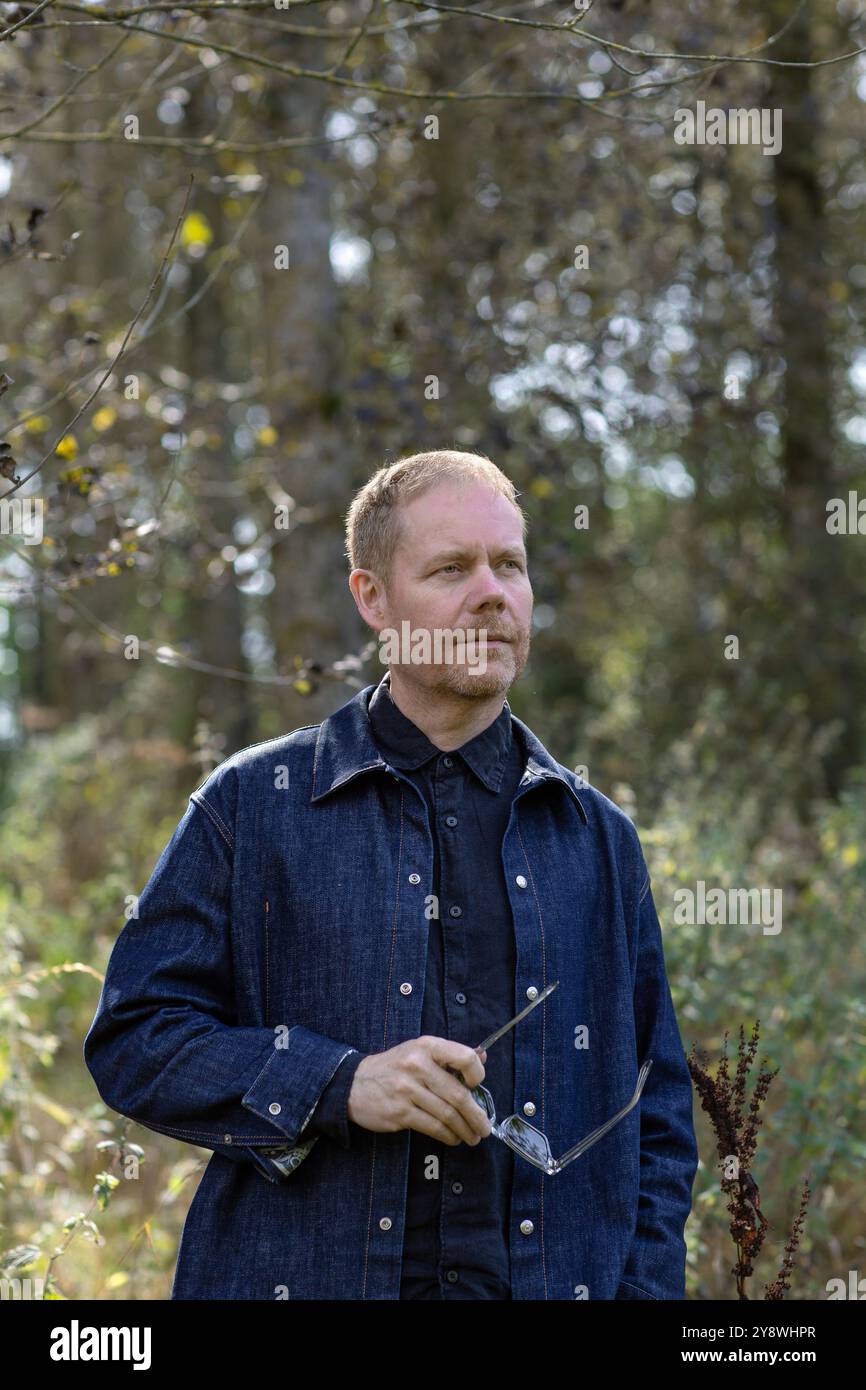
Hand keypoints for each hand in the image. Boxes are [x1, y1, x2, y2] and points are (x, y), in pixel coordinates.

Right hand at [347, 1036, 491, 1145]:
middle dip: (476, 1115)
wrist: (353, 1083)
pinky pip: (433, 1127)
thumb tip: (483, 1058)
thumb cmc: (394, 1067)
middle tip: (484, 1127)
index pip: (464, 1057)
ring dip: (465, 1129)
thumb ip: (449, 1055)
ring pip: (447, 1114)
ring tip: (472, 1136)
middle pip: (458, 1095)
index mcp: (426, 1046)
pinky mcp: (400, 1112)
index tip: (478, 1086)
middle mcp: (417, 1065)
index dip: (477, 1074)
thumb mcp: (419, 1051)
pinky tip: (453, 1138)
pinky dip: (448, 1136)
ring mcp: (407, 1090)